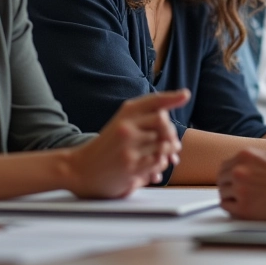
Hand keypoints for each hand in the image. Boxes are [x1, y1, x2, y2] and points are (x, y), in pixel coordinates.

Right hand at [69, 89, 189, 197]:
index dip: (172, 97)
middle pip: (163, 122)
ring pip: (163, 144)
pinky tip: (156, 170)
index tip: (185, 95)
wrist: (79, 169)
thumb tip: (174, 129)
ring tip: (168, 157)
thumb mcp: (120, 125)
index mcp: (125, 113)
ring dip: (169, 153)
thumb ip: (143, 119)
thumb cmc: (106, 147)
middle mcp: (126, 126)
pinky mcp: (130, 166)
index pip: (154, 101)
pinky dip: (161, 166)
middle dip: (172, 135)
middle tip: (174, 145)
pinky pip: (157, 162)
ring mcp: (128, 146)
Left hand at [218, 149, 265, 220]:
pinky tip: (244, 208)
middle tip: (235, 193)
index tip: (232, 181)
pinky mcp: (245, 209)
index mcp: (246, 156)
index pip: (225, 166)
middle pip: (221, 179)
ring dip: (231, 197)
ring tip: (244, 201)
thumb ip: (255, 160)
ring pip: (223, 194)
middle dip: (228, 185)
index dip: (229, 174)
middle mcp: (240, 171)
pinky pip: (227, 208)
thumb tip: (247, 165)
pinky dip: (232, 209)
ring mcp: (241, 190)